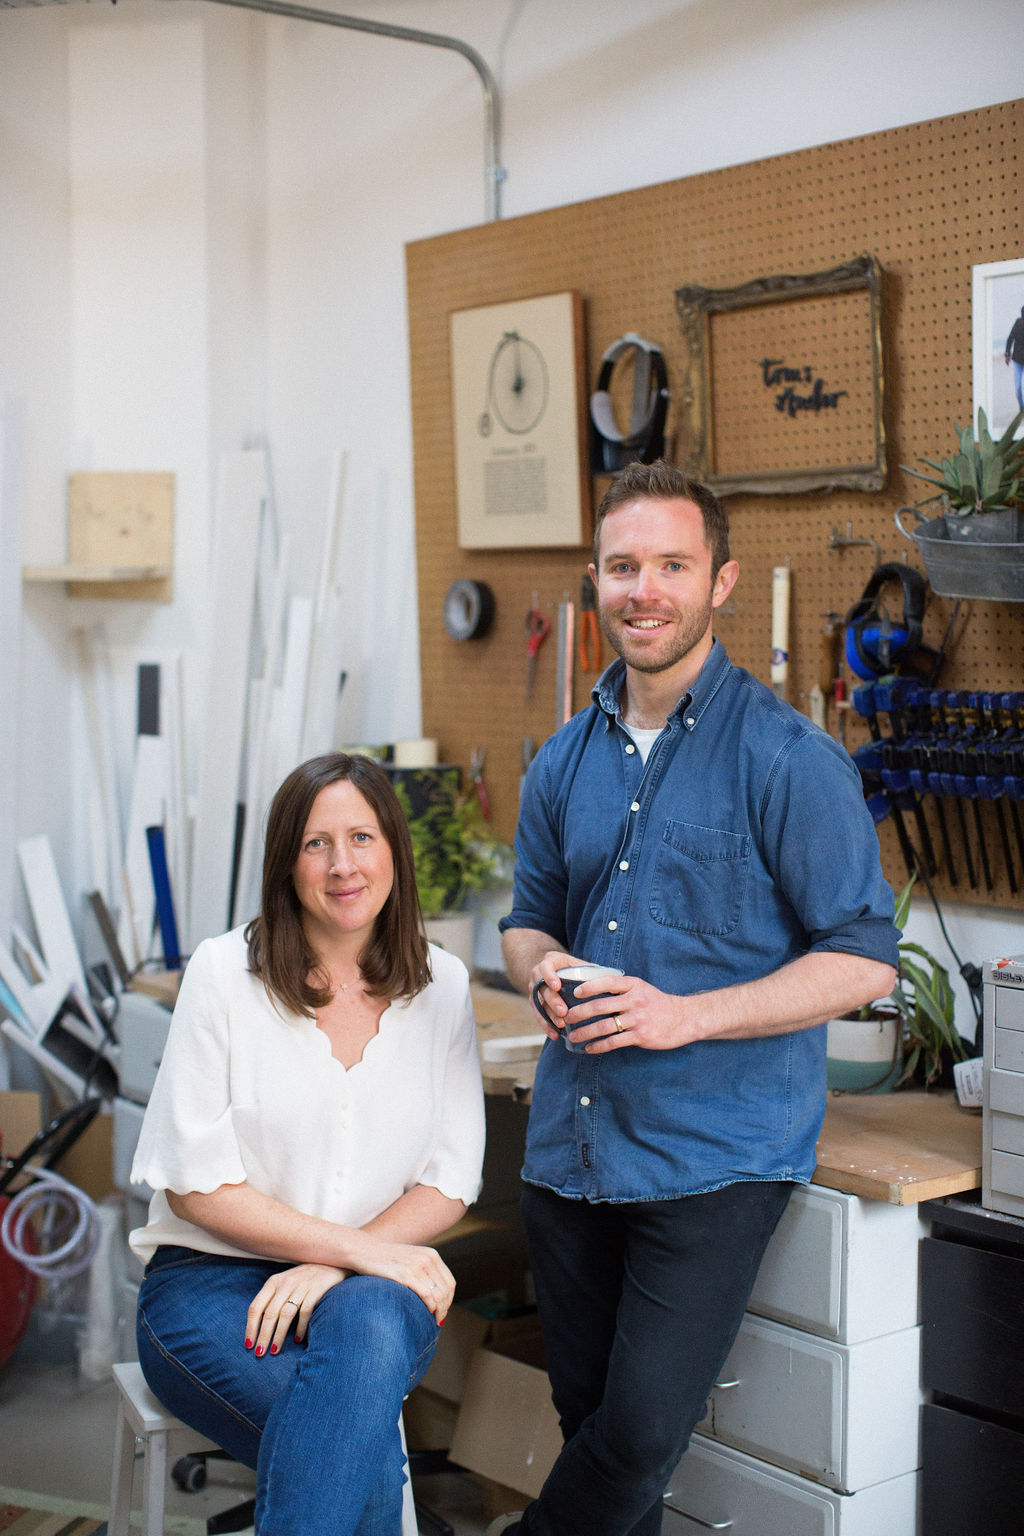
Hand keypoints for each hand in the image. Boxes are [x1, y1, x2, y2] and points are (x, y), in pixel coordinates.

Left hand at [246, 1263, 346, 1356]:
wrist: (332, 1261)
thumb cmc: (304, 1278)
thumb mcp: (285, 1283)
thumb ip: (273, 1299)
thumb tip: (259, 1328)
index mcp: (273, 1282)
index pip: (256, 1307)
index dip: (250, 1327)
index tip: (248, 1345)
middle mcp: (285, 1283)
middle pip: (270, 1313)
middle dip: (263, 1335)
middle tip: (259, 1353)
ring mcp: (301, 1285)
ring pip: (285, 1314)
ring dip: (279, 1335)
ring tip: (275, 1350)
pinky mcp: (317, 1289)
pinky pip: (305, 1311)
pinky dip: (300, 1327)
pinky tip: (297, 1339)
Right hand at [345, 1234, 455, 1322]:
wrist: (364, 1250)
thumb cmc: (385, 1260)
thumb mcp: (410, 1260)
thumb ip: (424, 1272)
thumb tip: (435, 1297)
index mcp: (432, 1255)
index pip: (450, 1283)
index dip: (449, 1301)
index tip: (442, 1312)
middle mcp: (428, 1258)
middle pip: (446, 1291)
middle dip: (444, 1308)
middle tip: (437, 1321)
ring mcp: (418, 1265)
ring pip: (438, 1295)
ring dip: (439, 1311)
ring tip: (433, 1321)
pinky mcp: (406, 1274)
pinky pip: (427, 1295)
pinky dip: (430, 1307)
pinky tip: (426, 1313)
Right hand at [528, 950, 584, 1040]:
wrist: (555, 971)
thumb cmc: (574, 968)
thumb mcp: (581, 964)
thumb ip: (591, 970)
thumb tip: (611, 979)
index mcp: (551, 960)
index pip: (546, 966)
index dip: (549, 976)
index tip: (557, 986)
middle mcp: (539, 973)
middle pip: (541, 987)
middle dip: (552, 1000)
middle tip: (563, 1012)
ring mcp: (535, 988)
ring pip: (538, 1002)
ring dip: (549, 1015)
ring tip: (561, 1025)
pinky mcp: (535, 1002)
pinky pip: (538, 1014)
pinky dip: (546, 1025)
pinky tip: (555, 1034)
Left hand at [564, 974, 691, 1053]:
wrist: (684, 1018)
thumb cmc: (657, 1003)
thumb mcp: (641, 989)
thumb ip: (621, 989)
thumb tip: (593, 991)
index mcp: (633, 985)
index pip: (607, 982)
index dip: (589, 987)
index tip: (575, 992)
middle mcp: (635, 1000)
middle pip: (600, 1006)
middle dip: (580, 1013)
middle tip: (566, 1018)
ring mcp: (638, 1018)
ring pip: (604, 1026)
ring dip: (585, 1032)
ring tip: (573, 1037)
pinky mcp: (640, 1036)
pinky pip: (614, 1042)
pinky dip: (599, 1046)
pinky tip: (589, 1048)